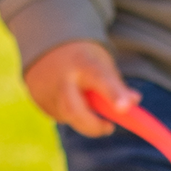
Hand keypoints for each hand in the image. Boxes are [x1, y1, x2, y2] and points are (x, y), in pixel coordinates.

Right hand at [24, 39, 138, 135]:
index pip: (100, 79)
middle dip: (93, 125)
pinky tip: (68, 98)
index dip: (113, 94)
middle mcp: (60, 77)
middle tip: (108, 127)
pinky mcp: (37, 100)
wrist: (45, 43)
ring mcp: (44, 90)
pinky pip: (58, 115)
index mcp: (82, 62)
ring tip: (83, 98)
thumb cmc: (82, 58)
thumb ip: (116, 85)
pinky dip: (68, 113)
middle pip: (74, 111)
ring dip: (81, 116)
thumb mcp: (101, 63)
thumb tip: (133, 102)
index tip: (125, 108)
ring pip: (67, 116)